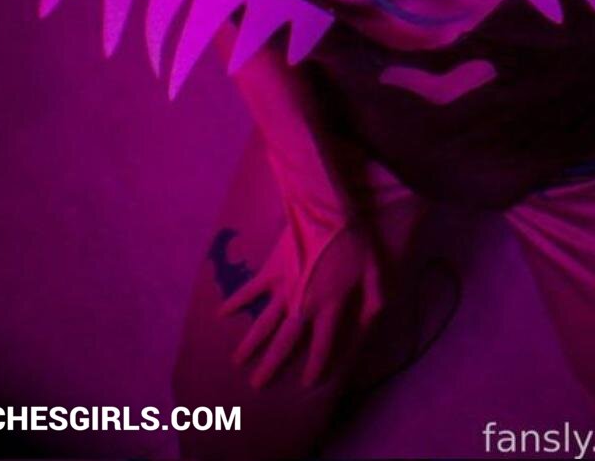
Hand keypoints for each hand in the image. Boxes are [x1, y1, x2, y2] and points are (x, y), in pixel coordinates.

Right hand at [219, 195, 387, 390]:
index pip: (322, 346)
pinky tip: (221, 314)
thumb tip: (371, 323)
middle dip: (271, 365)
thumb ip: (374, 299)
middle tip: (257, 386)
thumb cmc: (354, 238)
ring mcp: (284, 287)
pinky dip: (235, 301)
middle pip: (285, 342)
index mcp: (330, 306)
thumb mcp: (374, 269)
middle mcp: (304, 304)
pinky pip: (250, 289)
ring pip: (264, 323)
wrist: (328, 208)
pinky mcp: (272, 268)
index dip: (316, 367)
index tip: (306, 384)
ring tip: (237, 362)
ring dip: (250, 344)